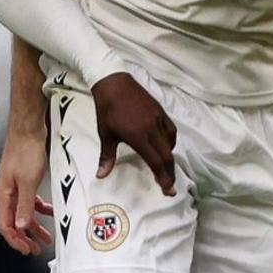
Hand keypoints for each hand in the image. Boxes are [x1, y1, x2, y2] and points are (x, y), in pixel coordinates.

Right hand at [0, 123, 52, 254]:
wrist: (27, 128)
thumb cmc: (25, 152)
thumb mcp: (28, 182)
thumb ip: (25, 205)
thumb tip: (21, 227)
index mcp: (3, 196)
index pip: (5, 226)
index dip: (15, 240)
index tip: (28, 251)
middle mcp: (6, 194)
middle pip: (13, 223)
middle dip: (24, 238)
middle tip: (36, 250)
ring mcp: (14, 187)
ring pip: (22, 213)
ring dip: (33, 226)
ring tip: (46, 238)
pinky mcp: (23, 180)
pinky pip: (29, 201)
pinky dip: (39, 209)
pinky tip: (50, 212)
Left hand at [87, 72, 178, 193]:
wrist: (113, 83)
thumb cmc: (107, 110)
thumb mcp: (105, 134)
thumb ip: (107, 156)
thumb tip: (101, 175)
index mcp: (139, 136)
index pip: (156, 161)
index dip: (163, 177)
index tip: (167, 189)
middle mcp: (153, 129)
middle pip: (167, 156)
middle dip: (170, 173)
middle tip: (170, 186)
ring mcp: (159, 119)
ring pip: (170, 143)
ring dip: (169, 158)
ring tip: (166, 168)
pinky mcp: (161, 112)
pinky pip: (171, 131)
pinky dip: (170, 142)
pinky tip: (165, 146)